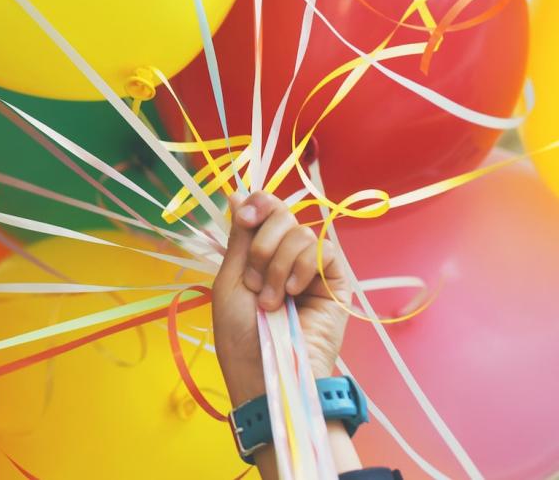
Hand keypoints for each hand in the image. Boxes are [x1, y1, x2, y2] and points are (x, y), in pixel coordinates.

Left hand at [212, 192, 350, 406]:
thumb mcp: (231, 280)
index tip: (244, 217)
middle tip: (253, 281)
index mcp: (259, 254)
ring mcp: (312, 269)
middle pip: (283, 214)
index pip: (266, 210)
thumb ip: (240, 237)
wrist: (266, 372)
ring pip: (301, 231)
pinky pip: (323, 249)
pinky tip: (294, 293)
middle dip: (261, 243)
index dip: (258, 204)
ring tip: (270, 301)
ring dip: (276, 264)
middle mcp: (287, 257)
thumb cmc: (241, 335)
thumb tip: (237, 194)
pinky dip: (302, 266)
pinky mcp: (336, 283)